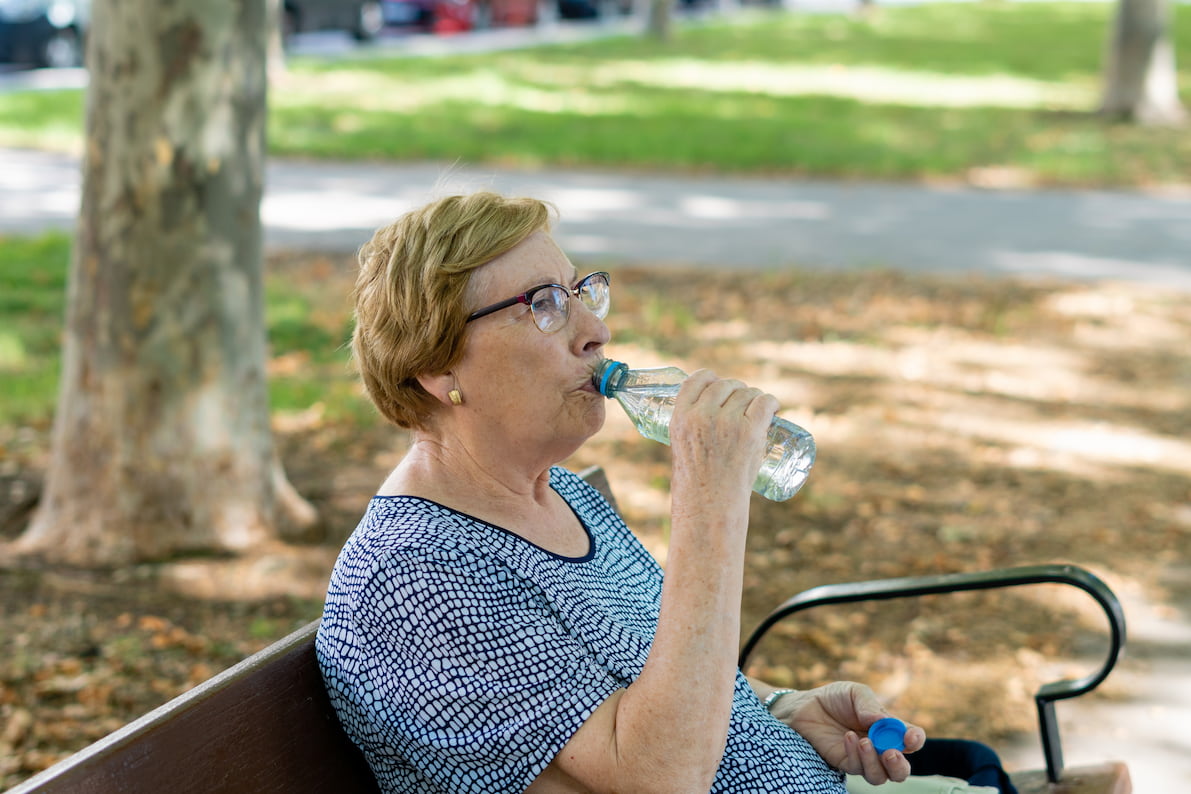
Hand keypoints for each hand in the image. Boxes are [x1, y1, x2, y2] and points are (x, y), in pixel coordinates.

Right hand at [668, 370, 776, 499]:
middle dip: (735, 390)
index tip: (718, 383)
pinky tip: (774, 407)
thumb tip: (713, 409)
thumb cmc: (696, 483)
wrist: (709, 506)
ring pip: (747, 393)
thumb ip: (692, 425)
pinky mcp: (750, 432)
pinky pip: (765, 402)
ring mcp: (727, 422)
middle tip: (742, 404)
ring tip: (757, 411)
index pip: (696, 380)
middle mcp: (702, 415)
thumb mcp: (682, 446)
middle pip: (725, 385)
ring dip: (754, 398)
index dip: (711, 378)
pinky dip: (771, 402)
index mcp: (681, 417)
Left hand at [768, 682, 925, 784]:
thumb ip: (870, 706)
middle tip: (891, 752)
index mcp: (889, 728)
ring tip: (864, 741)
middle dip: (899, 765)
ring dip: (875, 762)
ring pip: (880, 776)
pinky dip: (855, 754)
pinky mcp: (845, 763)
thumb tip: (884, 722)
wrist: (805, 706)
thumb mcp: (855, 693)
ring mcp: (863, 758)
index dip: (915, 740)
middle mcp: (880, 747)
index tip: (909, 737)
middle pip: (900, 769)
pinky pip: (857, 768)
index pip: (911, 739)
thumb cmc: (834, 698)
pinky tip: (848, 737)